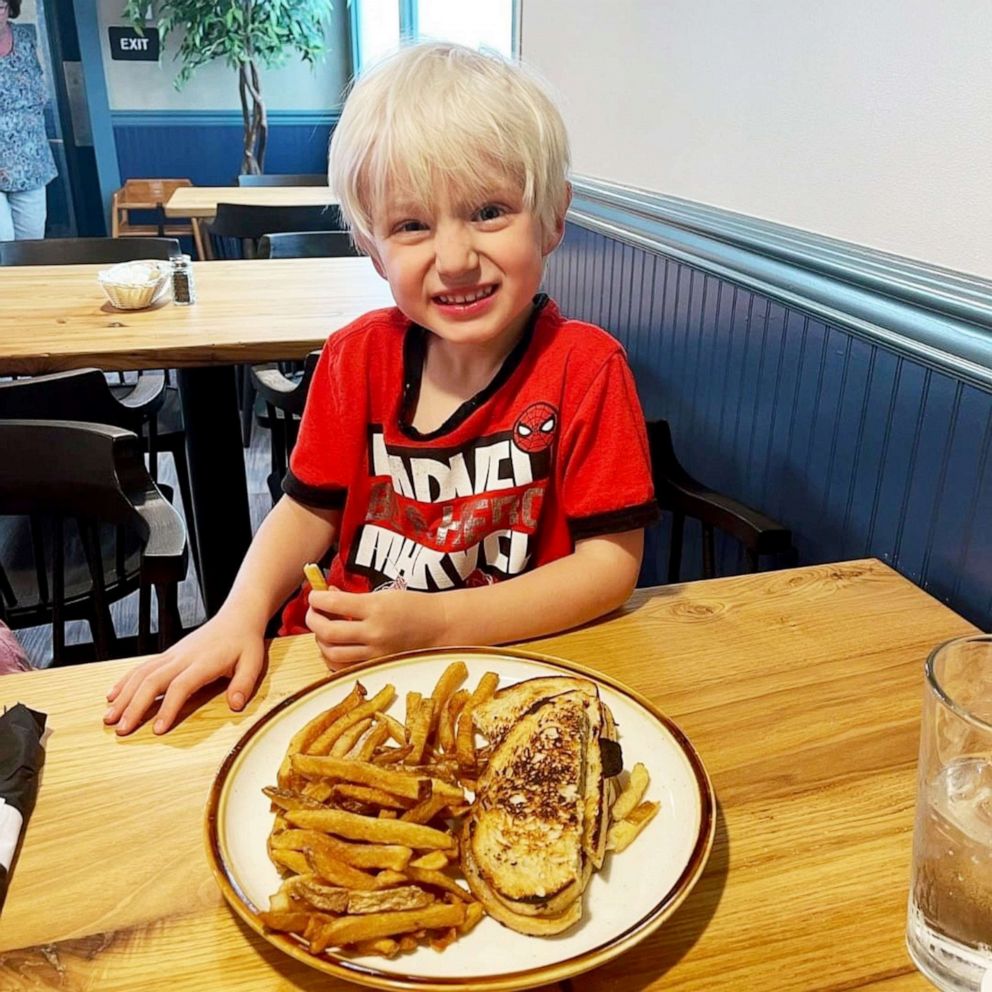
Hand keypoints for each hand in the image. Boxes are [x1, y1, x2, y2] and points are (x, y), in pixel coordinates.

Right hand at [103, 611, 264, 735]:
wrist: (236, 617)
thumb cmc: (244, 642)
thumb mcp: (253, 662)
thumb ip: (244, 684)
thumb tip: (235, 705)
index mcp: (203, 662)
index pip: (180, 686)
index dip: (168, 708)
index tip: (157, 729)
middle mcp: (183, 657)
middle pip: (152, 681)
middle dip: (134, 706)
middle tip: (121, 729)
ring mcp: (172, 654)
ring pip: (141, 674)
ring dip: (124, 696)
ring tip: (109, 717)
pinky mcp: (168, 653)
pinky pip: (141, 667)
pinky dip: (125, 681)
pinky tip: (113, 695)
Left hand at [306, 587, 446, 668]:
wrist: (440, 626)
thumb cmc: (413, 606)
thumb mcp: (384, 595)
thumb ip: (354, 598)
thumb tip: (327, 596)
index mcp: (376, 607)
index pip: (333, 604)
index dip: (316, 599)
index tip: (313, 596)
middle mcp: (374, 631)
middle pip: (327, 632)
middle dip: (313, 620)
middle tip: (314, 613)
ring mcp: (375, 652)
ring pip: (331, 652)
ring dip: (320, 640)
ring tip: (323, 630)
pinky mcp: (377, 665)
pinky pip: (344, 666)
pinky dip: (333, 657)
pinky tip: (334, 646)